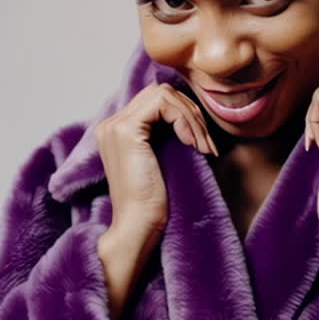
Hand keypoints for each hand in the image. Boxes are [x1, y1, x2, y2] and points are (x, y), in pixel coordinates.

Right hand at [94, 83, 216, 234]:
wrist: (138, 227)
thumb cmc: (153, 202)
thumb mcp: (162, 159)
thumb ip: (166, 134)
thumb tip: (193, 112)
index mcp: (117, 130)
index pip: (156, 100)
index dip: (185, 114)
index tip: (202, 144)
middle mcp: (111, 123)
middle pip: (160, 92)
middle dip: (191, 113)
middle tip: (207, 144)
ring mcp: (115, 125)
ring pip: (164, 94)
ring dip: (192, 117)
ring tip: (203, 146)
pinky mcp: (125, 131)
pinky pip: (163, 103)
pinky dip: (185, 120)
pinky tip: (192, 144)